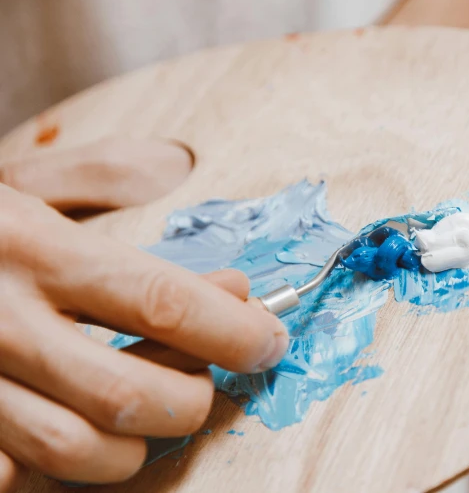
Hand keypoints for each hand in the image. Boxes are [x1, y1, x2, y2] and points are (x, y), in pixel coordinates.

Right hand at [0, 140, 288, 488]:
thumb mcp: (26, 182)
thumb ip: (105, 179)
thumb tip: (194, 206)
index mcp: (37, 250)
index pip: (163, 302)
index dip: (234, 331)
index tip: (269, 340)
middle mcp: (2, 321)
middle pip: (130, 394)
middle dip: (194, 397)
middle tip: (206, 373)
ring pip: (78, 451)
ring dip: (138, 439)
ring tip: (149, 401)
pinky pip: (19, 476)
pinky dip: (63, 465)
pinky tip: (77, 423)